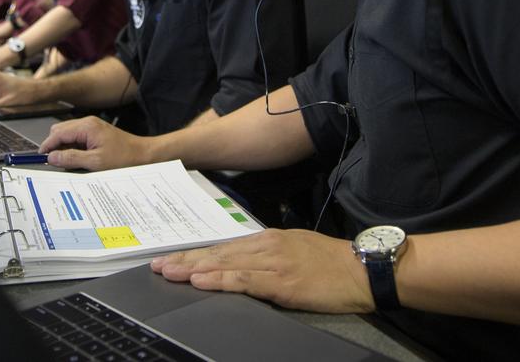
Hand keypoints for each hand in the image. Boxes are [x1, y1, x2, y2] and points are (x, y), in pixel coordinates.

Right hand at [39, 116, 150, 170]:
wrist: (143, 154)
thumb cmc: (124, 157)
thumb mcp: (95, 162)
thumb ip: (71, 158)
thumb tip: (52, 157)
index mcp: (86, 127)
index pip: (57, 133)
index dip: (47, 145)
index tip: (40, 157)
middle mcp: (87, 123)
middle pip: (59, 131)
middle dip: (54, 146)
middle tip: (54, 162)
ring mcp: (91, 126)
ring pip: (67, 134)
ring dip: (63, 147)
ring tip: (67, 162)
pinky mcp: (94, 132)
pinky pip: (76, 138)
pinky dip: (72, 147)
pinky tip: (77, 158)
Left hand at [151, 229, 373, 313]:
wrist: (362, 269)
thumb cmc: (332, 262)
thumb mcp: (296, 248)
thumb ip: (269, 254)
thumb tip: (244, 263)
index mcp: (269, 239)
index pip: (225, 246)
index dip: (197, 252)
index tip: (174, 257)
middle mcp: (266, 246)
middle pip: (218, 252)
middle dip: (186, 258)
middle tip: (157, 264)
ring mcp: (273, 263)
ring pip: (224, 263)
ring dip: (193, 268)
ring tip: (169, 272)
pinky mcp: (281, 281)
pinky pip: (243, 279)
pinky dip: (219, 279)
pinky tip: (201, 280)